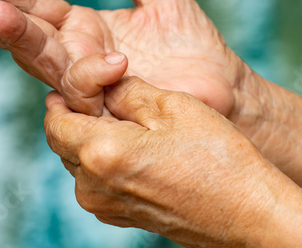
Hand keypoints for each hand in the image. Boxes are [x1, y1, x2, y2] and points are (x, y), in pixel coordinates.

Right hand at [0, 0, 246, 117]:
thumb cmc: (192, 42)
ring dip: (19, 39)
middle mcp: (79, 56)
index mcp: (84, 27)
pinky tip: (96, 59)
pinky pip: (88, 93)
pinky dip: (88, 76)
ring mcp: (92, 85)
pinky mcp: (110, 109)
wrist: (222, 85)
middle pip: (27, 35)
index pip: (36, 7)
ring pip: (46, 63)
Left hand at [44, 76, 301, 247]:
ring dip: (92, 140)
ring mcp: (106, 207)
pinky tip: (137, 149)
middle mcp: (93, 187)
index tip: (75, 86)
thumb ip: (126, 91)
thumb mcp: (171, 107)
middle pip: (64, 144)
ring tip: (126, 124)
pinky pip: (98, 182)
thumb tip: (103, 85)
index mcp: (101, 153)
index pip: (56, 121)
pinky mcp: (121, 217)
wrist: (246, 212)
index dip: (61, 99)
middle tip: (103, 99)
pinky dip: (106, 160)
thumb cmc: (216, 158)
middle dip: (77, 118)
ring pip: (80, 163)